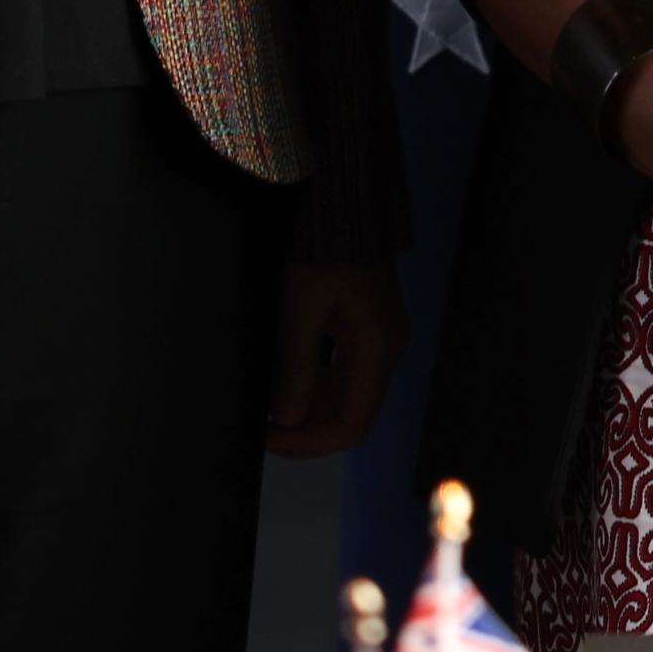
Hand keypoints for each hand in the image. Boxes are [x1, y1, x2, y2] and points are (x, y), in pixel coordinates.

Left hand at [264, 260, 403, 458]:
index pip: (352, 424)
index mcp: (378, 348)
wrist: (345, 209)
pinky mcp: (367, 333)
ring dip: (311, 413)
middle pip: (352, 416)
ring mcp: (379, 342)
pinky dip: (316, 389)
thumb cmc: (328, 248)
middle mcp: (386, 351)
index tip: (272, 440)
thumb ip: (297, 366)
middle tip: (266, 433)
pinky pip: (344, 377)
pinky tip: (287, 388)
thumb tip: (286, 418)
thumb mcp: (303, 307)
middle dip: (308, 432)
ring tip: (271, 414)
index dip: (311, 442)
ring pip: (347, 399)